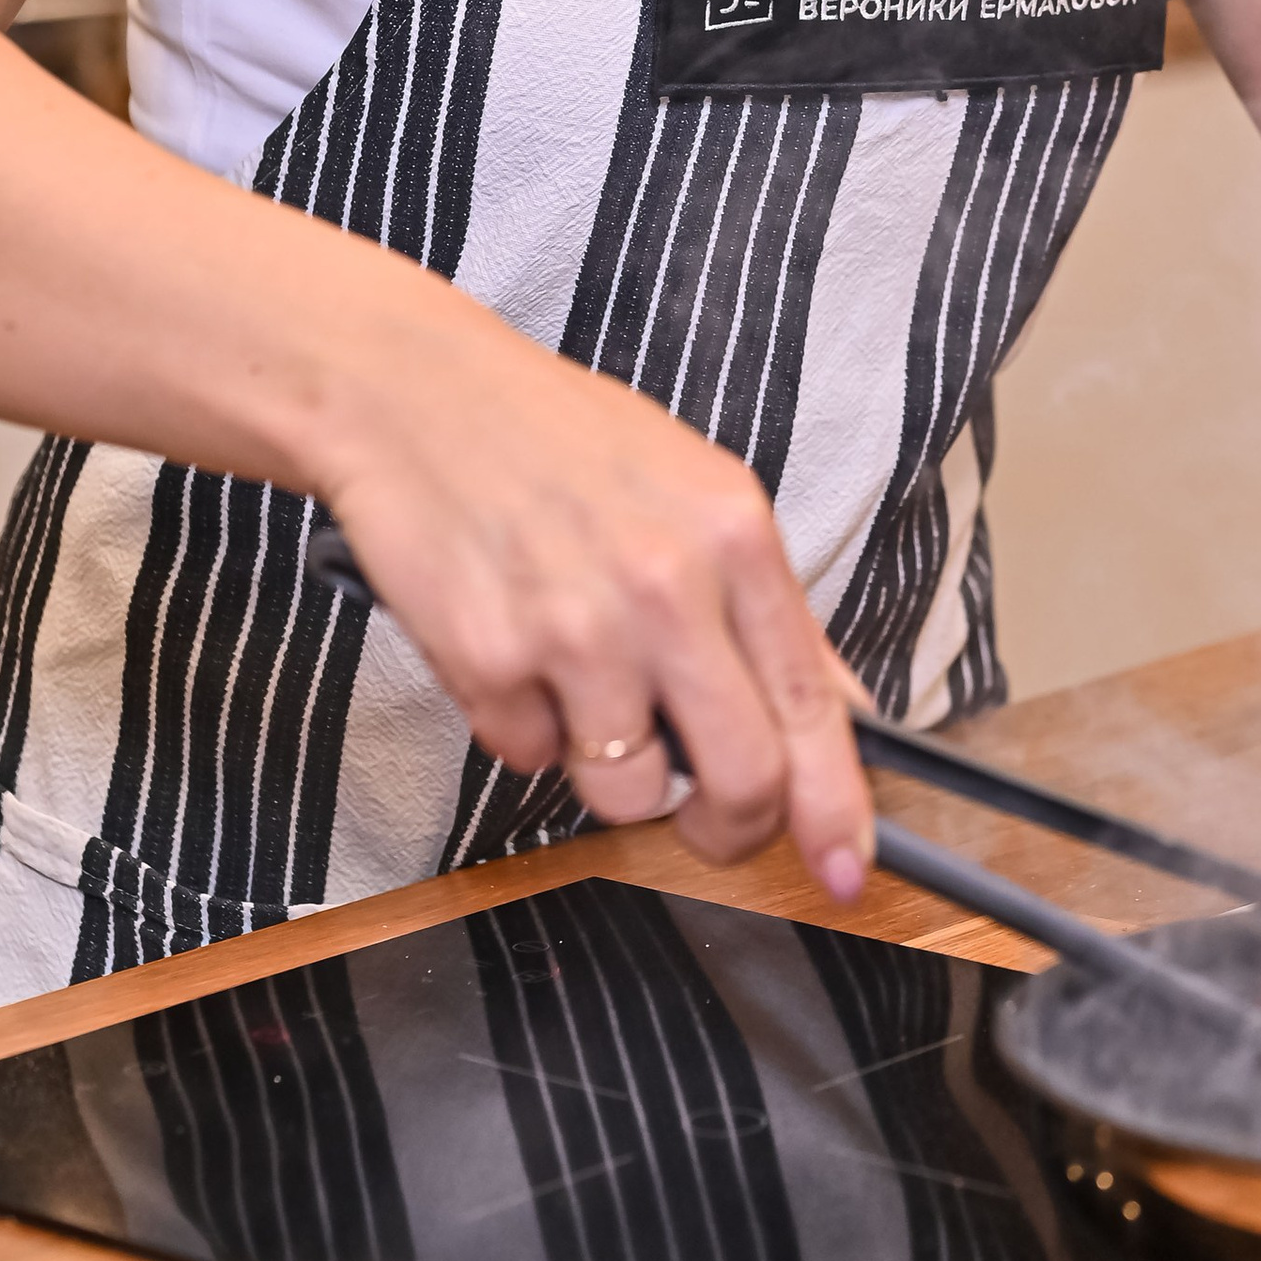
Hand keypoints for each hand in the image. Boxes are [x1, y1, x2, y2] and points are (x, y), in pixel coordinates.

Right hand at [318, 294, 871, 888]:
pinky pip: (527, 758)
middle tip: (706, 818)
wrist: (413, 393)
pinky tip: (512, 648)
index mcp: (736, 536)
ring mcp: (576, 627)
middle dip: (729, 827)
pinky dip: (521, 726)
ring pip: (627, 790)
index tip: (847, 868)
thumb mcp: (696, 492)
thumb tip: (837, 707)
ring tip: (580, 680)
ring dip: (608, 767)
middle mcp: (667, 584)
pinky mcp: (488, 658)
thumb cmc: (556, 439)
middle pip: (740, 778)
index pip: (812, 705)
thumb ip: (766, 609)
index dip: (835, 807)